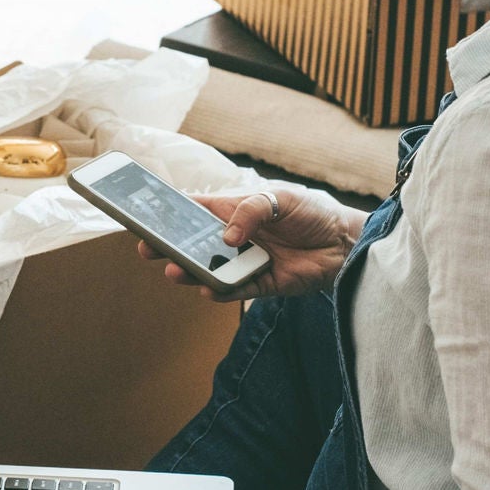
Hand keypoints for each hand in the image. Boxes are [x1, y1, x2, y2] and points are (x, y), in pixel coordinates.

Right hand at [137, 183, 363, 298]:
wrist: (346, 242)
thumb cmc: (311, 212)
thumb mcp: (280, 198)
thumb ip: (251, 211)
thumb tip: (225, 237)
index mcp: (232, 210)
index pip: (194, 210)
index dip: (169, 213)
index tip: (143, 215)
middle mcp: (234, 238)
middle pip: (193, 244)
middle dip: (169, 247)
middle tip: (147, 250)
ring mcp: (244, 262)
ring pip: (209, 270)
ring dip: (191, 272)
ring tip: (175, 271)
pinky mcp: (261, 285)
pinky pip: (236, 290)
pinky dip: (221, 290)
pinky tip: (208, 288)